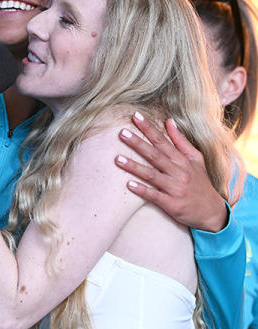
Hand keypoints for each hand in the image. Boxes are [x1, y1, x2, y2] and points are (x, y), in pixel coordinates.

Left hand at [114, 112, 227, 231]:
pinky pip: (154, 195)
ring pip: (151, 175)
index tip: (135, 116)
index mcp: (182, 160)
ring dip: (134, 167)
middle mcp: (178, 172)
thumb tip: (169, 121)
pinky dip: (142, 190)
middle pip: (155, 155)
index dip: (149, 128)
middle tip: (122, 133)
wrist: (212, 211)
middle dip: (138, 143)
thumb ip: (180, 141)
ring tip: (117, 159)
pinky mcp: (172, 203)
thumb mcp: (196, 159)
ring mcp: (175, 188)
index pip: (162, 141)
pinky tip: (129, 185)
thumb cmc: (200, 183)